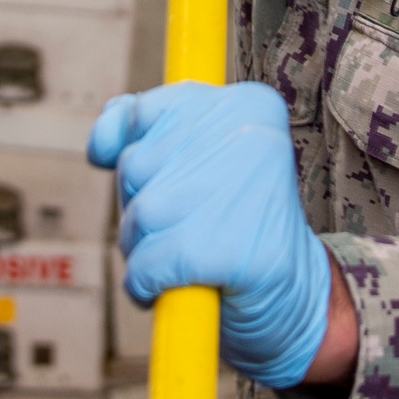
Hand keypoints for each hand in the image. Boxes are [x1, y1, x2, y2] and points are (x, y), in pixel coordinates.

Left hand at [87, 82, 329, 388]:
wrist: (295, 296)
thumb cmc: (238, 221)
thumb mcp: (203, 156)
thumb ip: (152, 130)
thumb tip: (104, 136)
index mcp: (249, 102)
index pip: (144, 111)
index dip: (132, 151)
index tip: (160, 177)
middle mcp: (250, 133)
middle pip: (136, 165)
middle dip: (142, 205)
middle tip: (188, 224)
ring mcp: (241, 190)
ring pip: (140, 216)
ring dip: (144, 249)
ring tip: (186, 255)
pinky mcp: (228, 250)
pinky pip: (147, 265)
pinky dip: (147, 284)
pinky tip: (178, 284)